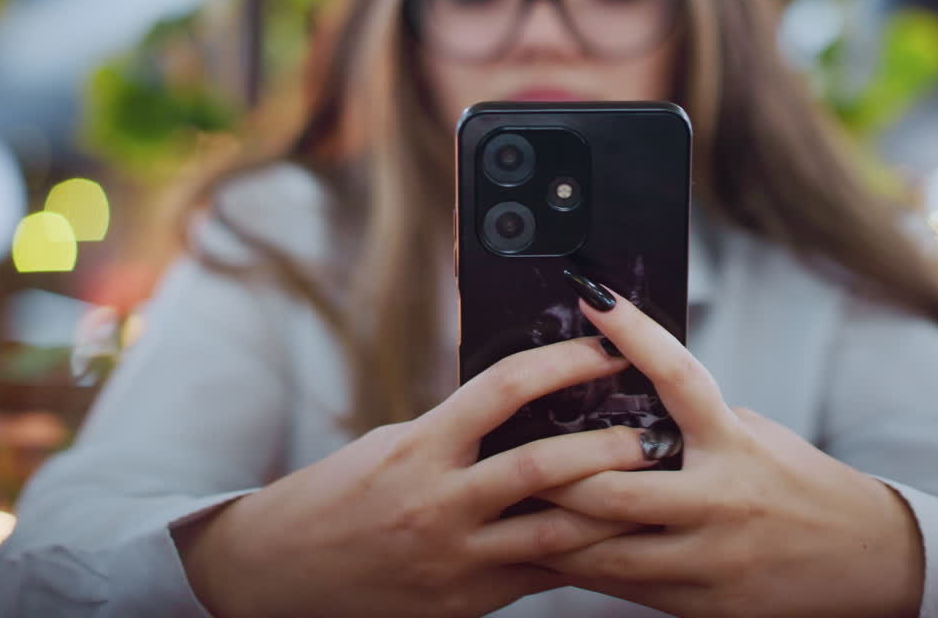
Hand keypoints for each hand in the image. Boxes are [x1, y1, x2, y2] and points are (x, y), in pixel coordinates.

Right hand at [176, 336, 656, 617]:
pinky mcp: (465, 600)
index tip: (607, 346)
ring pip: (554, 532)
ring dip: (613, 507)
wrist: (279, 572)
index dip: (563, 363)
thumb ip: (457, 429)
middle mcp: (438, 502)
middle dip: (609, 447)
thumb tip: (526, 401)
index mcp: (418, 448)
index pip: (503, 389)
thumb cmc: (337, 495)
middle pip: (542, 467)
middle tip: (658, 430)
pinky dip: (580, 556)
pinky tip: (616, 540)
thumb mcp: (393, 445)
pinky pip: (539, 576)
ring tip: (658, 487)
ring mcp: (454, 558)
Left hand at [533, 282, 924, 617]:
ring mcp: (713, 558)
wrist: (867, 560)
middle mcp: (723, 499)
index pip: (679, 375)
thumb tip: (621, 393)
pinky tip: (552, 551)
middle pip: (611, 486)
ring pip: (606, 549)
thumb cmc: (800, 483)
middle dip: (551, 474)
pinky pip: (624, 587)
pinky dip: (583, 567)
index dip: (632, 332)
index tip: (591, 293)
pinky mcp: (706, 604)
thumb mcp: (753, 436)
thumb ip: (693, 423)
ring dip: (551, 529)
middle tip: (509, 455)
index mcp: (736, 443)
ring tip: (510, 510)